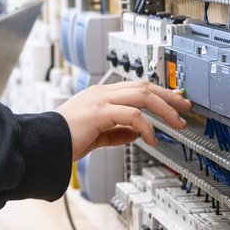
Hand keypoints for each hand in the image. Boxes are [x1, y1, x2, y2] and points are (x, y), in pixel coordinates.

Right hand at [56, 81, 190, 161]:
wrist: (44, 143)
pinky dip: (147, 126)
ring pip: (143, 95)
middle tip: (185, 107)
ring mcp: (101, 100)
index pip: (137, 87)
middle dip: (169, 97)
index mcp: (101, 95)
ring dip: (165, 108)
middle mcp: (102, 93)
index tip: (175, 101)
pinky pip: (132, 115)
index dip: (160, 93)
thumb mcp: (98, 135)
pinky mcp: (99, 112)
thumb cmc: (64, 139)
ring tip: (177, 123)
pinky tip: (151, 139)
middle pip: (145, 86)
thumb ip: (117, 132)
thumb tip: (138, 133)